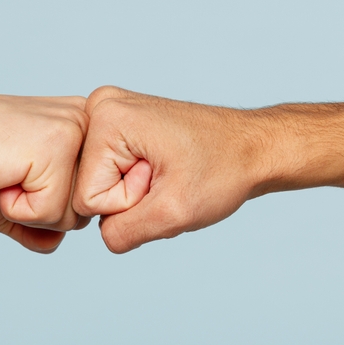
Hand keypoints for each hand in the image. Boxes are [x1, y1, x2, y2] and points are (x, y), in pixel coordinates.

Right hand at [0, 89, 89, 252]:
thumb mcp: (12, 197)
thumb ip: (42, 221)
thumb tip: (56, 242)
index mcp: (81, 127)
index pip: (91, 201)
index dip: (46, 205)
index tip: (12, 172)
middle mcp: (86, 122)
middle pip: (88, 212)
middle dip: (41, 211)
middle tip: (4, 174)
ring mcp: (73, 133)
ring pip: (75, 217)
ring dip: (28, 212)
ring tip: (1, 173)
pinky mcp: (55, 148)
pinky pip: (51, 214)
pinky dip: (16, 210)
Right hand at [73, 86, 270, 252]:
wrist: (256, 148)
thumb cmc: (224, 169)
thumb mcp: (174, 213)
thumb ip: (124, 233)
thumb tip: (102, 237)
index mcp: (106, 118)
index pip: (87, 197)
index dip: (129, 202)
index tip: (163, 179)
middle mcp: (101, 107)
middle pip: (88, 188)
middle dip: (130, 198)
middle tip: (168, 177)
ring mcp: (109, 114)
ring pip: (100, 185)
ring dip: (136, 193)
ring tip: (169, 173)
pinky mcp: (119, 126)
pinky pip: (111, 176)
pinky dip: (139, 183)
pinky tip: (164, 170)